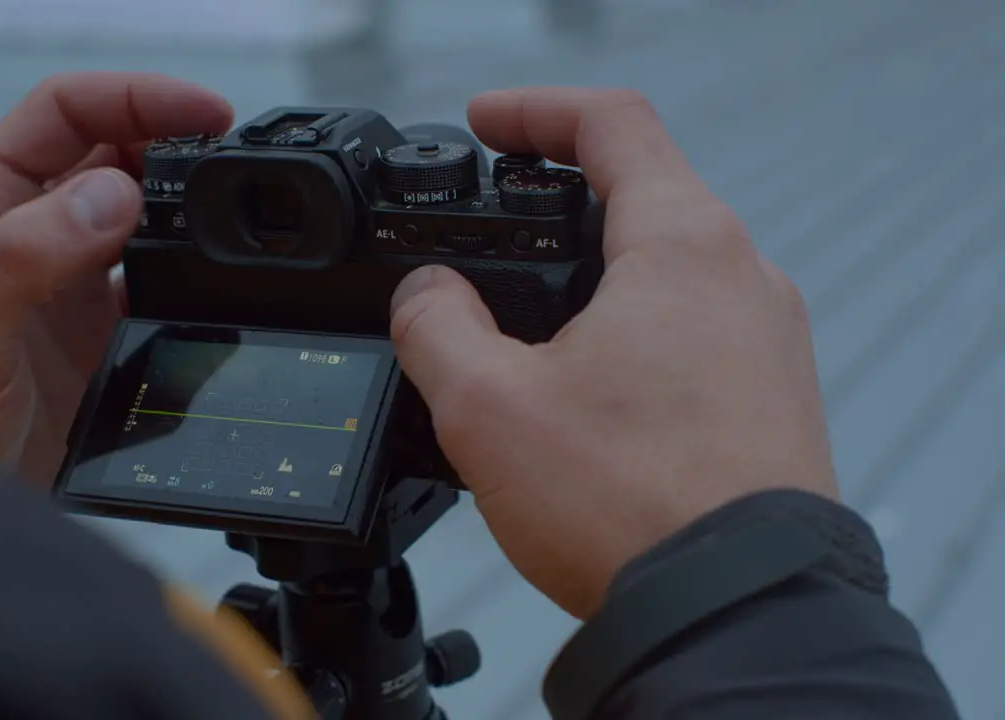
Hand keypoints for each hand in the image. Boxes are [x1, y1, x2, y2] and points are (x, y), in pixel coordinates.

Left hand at [0, 73, 232, 486]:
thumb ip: (24, 260)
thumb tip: (111, 195)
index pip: (60, 115)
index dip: (134, 98)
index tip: (203, 113)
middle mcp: (24, 238)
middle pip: (110, 155)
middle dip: (172, 143)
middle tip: (229, 157)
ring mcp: (66, 289)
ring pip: (139, 219)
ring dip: (185, 210)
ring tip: (229, 216)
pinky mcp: (98, 338)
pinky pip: (157, 286)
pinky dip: (190, 279)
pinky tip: (210, 289)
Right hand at [389, 88, 839, 619]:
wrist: (733, 615)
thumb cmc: (633, 508)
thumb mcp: (487, 405)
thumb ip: (436, 324)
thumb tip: (427, 296)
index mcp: (682, 247)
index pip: (611, 125)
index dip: (534, 112)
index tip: (485, 127)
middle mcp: (743, 280)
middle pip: (644, 196)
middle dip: (559, 203)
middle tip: (494, 232)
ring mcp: (766, 343)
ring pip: (668, 273)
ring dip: (592, 279)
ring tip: (526, 330)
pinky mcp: (769, 402)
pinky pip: (692, 336)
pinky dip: (629, 337)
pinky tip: (583, 397)